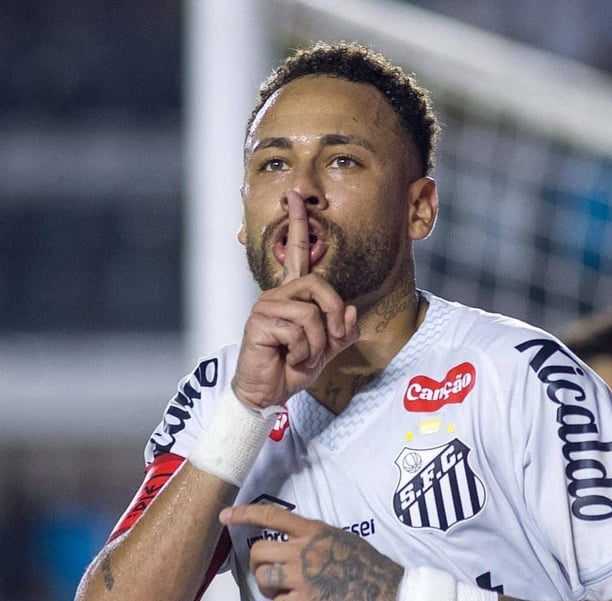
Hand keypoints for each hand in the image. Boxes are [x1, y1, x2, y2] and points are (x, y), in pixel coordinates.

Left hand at [219, 503, 402, 600]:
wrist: (389, 593)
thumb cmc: (370, 565)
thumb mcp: (342, 538)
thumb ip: (316, 538)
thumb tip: (295, 541)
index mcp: (314, 530)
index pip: (271, 516)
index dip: (244, 514)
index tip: (224, 515)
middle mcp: (305, 550)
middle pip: (258, 551)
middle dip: (255, 564)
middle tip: (267, 573)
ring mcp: (304, 577)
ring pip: (262, 578)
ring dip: (266, 587)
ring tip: (281, 591)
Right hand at [233, 191, 357, 408]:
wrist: (268, 393)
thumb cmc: (291, 368)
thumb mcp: (326, 349)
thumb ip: (342, 330)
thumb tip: (352, 310)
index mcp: (292, 296)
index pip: (294, 253)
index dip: (297, 225)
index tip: (295, 197)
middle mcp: (277, 295)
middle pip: (319, 285)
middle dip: (332, 316)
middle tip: (325, 344)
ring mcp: (265, 306)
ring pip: (311, 314)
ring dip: (315, 343)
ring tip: (299, 355)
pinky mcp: (258, 321)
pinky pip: (298, 331)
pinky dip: (301, 351)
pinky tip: (286, 358)